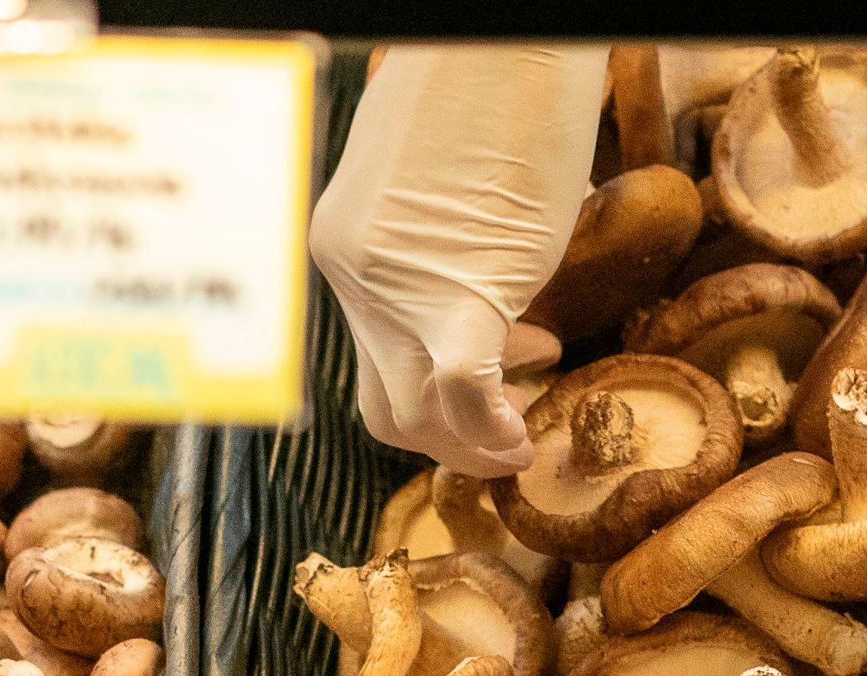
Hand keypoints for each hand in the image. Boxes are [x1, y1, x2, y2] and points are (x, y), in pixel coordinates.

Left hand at [308, 45, 607, 475]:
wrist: (509, 41)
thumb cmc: (482, 85)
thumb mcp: (428, 174)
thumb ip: (430, 237)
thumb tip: (473, 275)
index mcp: (342, 249)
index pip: (376, 356)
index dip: (439, 384)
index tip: (512, 357)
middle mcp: (354, 277)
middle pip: (384, 404)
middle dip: (446, 438)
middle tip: (504, 434)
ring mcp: (399, 288)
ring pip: (417, 411)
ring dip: (472, 443)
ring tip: (520, 438)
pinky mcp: (462, 286)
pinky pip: (462, 385)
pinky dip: (490, 429)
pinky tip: (523, 440)